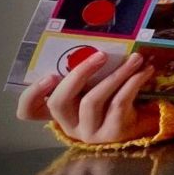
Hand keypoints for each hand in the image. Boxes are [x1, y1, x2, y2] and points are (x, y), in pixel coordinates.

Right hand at [16, 52, 159, 144]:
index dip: (32, 94)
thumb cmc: (114, 99)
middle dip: (79, 74)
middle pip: (59, 102)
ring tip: (135, 58)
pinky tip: (144, 71)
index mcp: (60, 110)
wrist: (143, 122)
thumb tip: (94, 42)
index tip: (49, 75)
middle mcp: (69, 124)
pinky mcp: (112, 132)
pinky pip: (119, 103)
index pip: (29, 110)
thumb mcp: (96, 86)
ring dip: (116, 74)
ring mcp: (89, 131)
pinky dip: (133, 82)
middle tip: (101, 55)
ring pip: (92, 100)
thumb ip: (86, 73)